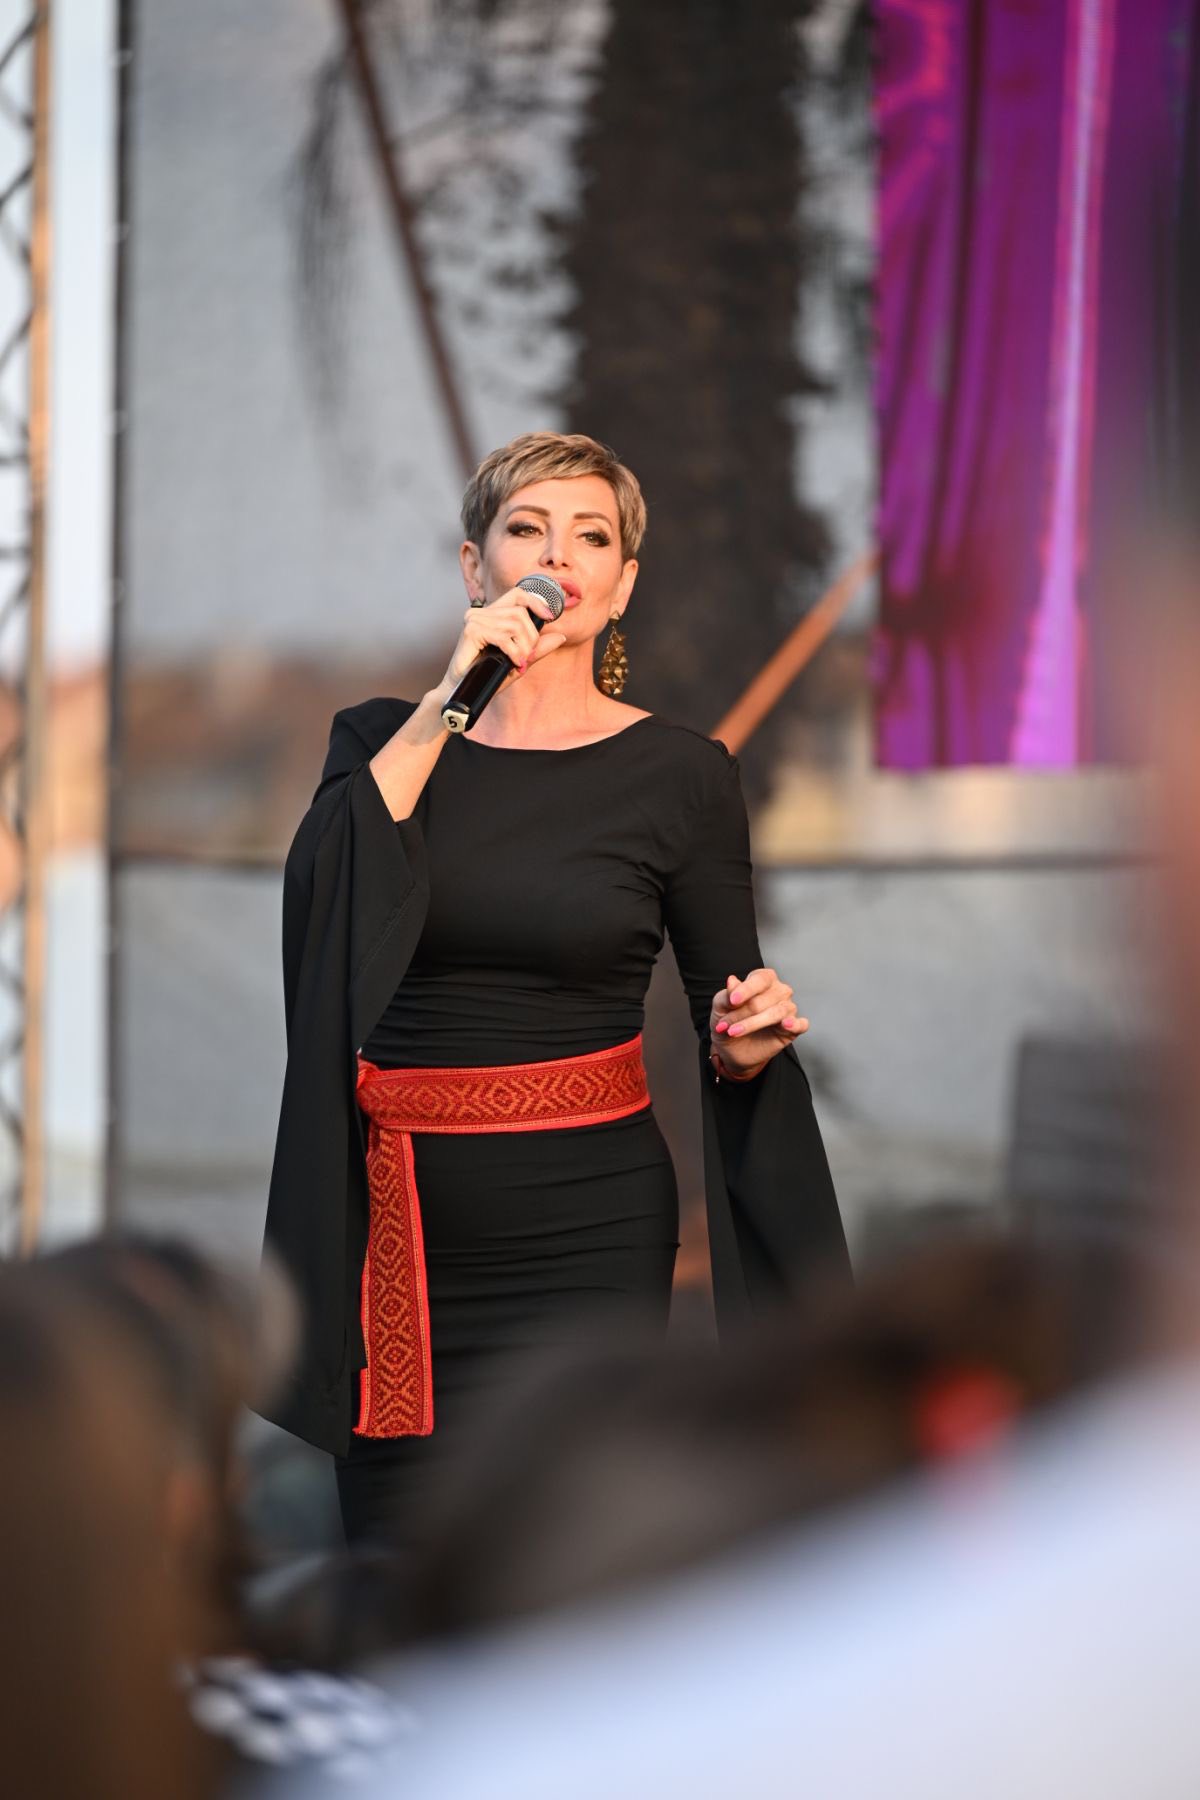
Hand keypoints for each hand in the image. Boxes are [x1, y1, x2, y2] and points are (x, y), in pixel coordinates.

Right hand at [440, 587, 567, 692]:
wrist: (464, 691)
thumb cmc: (487, 675)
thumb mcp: (518, 660)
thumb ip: (537, 648)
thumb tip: (561, 637)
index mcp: (491, 614)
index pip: (517, 594)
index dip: (536, 602)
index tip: (550, 618)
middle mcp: (481, 613)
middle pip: (520, 612)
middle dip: (531, 636)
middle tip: (527, 656)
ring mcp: (474, 620)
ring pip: (514, 624)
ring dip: (523, 646)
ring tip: (519, 661)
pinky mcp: (471, 631)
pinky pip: (503, 636)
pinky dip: (514, 651)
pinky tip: (514, 662)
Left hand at [709, 968, 807, 1077]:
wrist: (733, 1048)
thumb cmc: (729, 1021)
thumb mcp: (721, 1007)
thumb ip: (727, 995)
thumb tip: (732, 981)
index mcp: (763, 980)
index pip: (760, 979)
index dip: (746, 989)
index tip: (733, 1001)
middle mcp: (779, 991)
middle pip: (763, 1000)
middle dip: (740, 1014)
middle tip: (725, 1026)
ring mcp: (788, 1008)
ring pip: (777, 1012)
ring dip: (753, 1023)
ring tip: (734, 1032)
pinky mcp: (794, 1028)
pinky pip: (800, 1024)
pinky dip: (794, 1024)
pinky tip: (785, 1025)